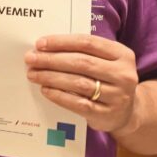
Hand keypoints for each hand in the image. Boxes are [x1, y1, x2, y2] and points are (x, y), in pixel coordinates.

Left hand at [24, 34, 138, 134]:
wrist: (126, 112)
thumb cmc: (106, 79)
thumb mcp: (103, 61)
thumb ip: (81, 52)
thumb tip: (44, 48)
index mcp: (122, 54)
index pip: (87, 43)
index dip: (61, 42)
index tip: (40, 44)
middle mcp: (123, 74)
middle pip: (81, 62)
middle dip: (52, 60)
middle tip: (31, 59)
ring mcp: (118, 96)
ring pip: (78, 82)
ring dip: (51, 77)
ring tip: (33, 74)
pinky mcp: (107, 114)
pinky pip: (78, 104)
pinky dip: (59, 95)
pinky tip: (45, 90)